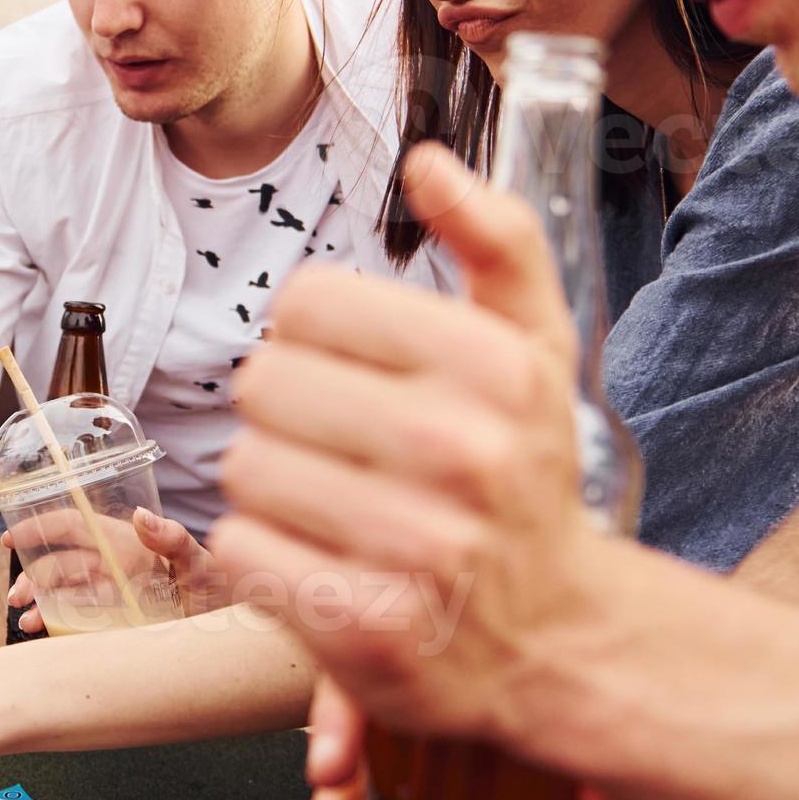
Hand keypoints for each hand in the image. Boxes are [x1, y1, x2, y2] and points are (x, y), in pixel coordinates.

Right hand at [7, 506, 215, 633]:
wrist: (233, 632)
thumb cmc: (218, 589)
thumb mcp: (200, 563)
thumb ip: (174, 539)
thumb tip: (139, 516)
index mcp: (123, 544)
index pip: (73, 527)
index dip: (40, 527)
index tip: (12, 538)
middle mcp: (110, 568)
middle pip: (58, 565)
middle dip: (32, 577)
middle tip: (18, 596)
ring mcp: (108, 598)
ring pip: (60, 595)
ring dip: (38, 604)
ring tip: (28, 620)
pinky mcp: (109, 626)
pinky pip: (73, 623)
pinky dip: (52, 627)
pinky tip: (42, 634)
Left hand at [206, 143, 603, 748]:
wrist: (557, 638)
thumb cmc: (524, 474)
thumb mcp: (535, 347)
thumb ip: (497, 239)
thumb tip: (427, 161)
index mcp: (499, 368)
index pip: (308, 302)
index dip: (314, 336)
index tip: (359, 375)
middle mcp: (466, 453)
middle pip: (264, 382)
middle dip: (288, 414)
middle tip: (345, 452)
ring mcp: (421, 548)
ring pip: (245, 467)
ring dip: (272, 489)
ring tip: (335, 511)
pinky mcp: (369, 629)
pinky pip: (241, 550)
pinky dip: (262, 557)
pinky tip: (321, 564)